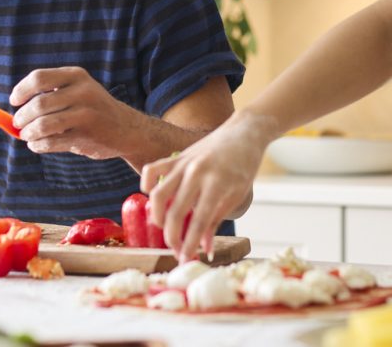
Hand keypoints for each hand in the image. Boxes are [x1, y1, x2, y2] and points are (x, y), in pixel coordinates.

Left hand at [10, 67, 141, 159]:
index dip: (21, 90)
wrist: (126, 128)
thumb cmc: (93, 109)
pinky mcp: (86, 136)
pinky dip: (38, 145)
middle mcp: (83, 92)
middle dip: (22, 117)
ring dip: (28, 133)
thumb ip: (49, 96)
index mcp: (77, 76)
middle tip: (19, 124)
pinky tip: (38, 145)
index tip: (14, 101)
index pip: (39, 78)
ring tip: (27, 136)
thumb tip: (12, 115)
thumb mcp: (78, 91)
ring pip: (43, 125)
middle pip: (38, 104)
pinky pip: (51, 142)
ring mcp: (86, 115)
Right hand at [141, 110, 277, 261]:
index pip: (200, 220)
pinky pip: (153, 170)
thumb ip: (216, 221)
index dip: (190, 243)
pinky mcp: (177, 156)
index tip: (185, 259)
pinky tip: (151, 198)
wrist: (244, 133)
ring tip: (164, 228)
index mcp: (218, 183)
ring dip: (157, 217)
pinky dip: (147, 185)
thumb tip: (205, 249)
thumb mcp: (236, 195)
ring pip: (158, 194)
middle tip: (176, 250)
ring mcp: (184, 162)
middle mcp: (198, 172)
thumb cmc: (244, 166)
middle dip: (173, 237)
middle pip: (176, 211)